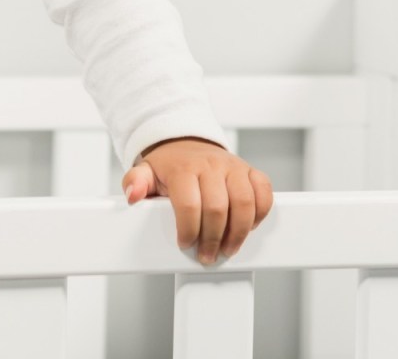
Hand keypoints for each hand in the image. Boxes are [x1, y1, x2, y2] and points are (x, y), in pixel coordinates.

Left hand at [121, 137, 272, 264]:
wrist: (187, 143)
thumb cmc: (169, 166)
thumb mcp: (146, 172)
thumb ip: (136, 183)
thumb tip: (133, 195)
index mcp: (184, 168)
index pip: (189, 204)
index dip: (188, 230)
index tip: (184, 243)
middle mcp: (210, 165)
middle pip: (217, 208)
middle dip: (212, 239)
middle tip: (206, 254)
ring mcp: (232, 166)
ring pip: (244, 202)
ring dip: (238, 232)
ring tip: (227, 248)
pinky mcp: (248, 170)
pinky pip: (264, 190)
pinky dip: (260, 212)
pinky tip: (247, 226)